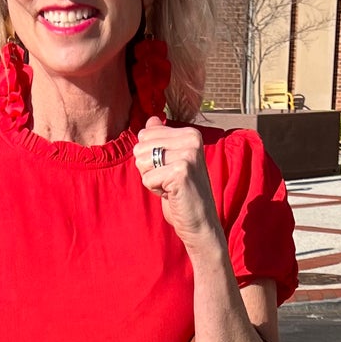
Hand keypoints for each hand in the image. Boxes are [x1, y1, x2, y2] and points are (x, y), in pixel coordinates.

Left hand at [134, 116, 220, 249]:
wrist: (200, 222)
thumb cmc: (183, 193)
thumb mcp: (171, 161)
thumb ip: (161, 138)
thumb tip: (150, 119)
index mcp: (190, 133)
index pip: (145, 134)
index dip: (149, 156)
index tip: (168, 169)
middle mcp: (191, 139)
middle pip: (140, 147)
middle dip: (148, 168)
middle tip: (169, 180)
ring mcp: (188, 154)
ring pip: (142, 161)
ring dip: (151, 179)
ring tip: (170, 186)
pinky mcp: (181, 172)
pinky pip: (147, 178)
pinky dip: (155, 190)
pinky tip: (172, 193)